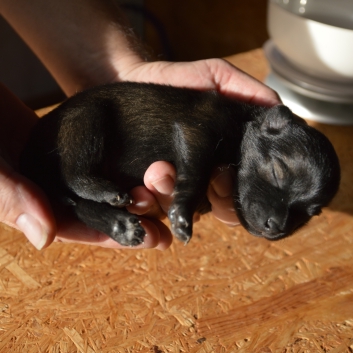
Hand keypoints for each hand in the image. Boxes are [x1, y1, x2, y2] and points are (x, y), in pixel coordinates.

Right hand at [0, 83, 171, 250]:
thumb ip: (8, 197)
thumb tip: (46, 239)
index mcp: (25, 204)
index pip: (74, 228)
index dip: (111, 236)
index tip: (147, 240)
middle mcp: (43, 190)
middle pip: (94, 212)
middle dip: (130, 221)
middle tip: (167, 229)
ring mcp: (55, 167)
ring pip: (99, 187)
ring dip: (130, 193)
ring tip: (166, 199)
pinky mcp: (64, 144)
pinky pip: (97, 159)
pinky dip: (120, 165)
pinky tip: (145, 167)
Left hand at [121, 59, 280, 225]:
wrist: (133, 81)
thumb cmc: (179, 82)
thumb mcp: (217, 77)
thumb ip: (248, 92)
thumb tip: (280, 113)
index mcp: (225, 161)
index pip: (241, 194)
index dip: (236, 195)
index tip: (223, 177)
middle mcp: (202, 181)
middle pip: (215, 211)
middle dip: (204, 200)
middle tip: (191, 174)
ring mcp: (173, 188)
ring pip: (179, 213)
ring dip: (168, 195)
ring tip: (158, 170)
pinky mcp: (145, 188)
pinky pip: (149, 209)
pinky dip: (146, 201)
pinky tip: (141, 185)